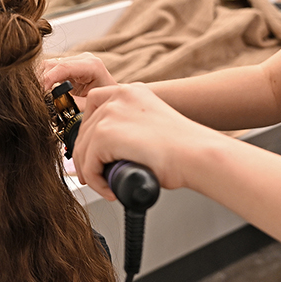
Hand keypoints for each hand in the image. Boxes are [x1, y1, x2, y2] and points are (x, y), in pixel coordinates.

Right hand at [38, 53, 116, 113]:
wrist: (114, 99)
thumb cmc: (106, 102)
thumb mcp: (91, 104)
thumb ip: (73, 103)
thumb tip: (53, 103)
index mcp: (92, 65)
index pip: (63, 67)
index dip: (48, 78)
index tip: (41, 92)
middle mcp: (83, 59)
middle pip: (53, 64)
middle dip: (42, 79)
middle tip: (37, 97)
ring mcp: (76, 61)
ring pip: (49, 65)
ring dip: (41, 80)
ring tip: (39, 95)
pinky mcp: (69, 66)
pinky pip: (51, 70)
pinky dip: (44, 80)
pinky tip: (43, 92)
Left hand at [70, 83, 208, 199]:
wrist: (197, 155)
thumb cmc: (184, 149)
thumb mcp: (152, 126)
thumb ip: (131, 127)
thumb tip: (110, 149)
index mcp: (131, 92)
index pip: (95, 106)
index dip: (91, 134)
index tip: (94, 153)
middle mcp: (119, 96)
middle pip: (85, 129)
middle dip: (87, 156)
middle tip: (95, 176)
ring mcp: (111, 113)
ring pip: (83, 148)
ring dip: (91, 171)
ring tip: (107, 186)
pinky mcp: (105, 134)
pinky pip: (88, 164)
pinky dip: (96, 182)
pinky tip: (111, 190)